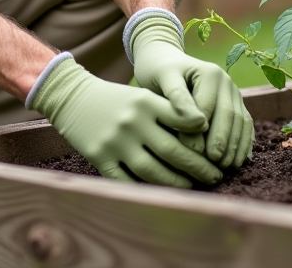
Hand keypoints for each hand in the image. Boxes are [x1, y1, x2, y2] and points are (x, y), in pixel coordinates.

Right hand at [28, 55, 222, 187]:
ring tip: (193, 186)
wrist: (73, 97)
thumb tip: (204, 129)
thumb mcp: (143, 96)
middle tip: (216, 176)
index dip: (204, 139)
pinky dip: (146, 190)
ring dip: (177, 183)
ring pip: (152, 171)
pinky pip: (127, 181)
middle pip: (173, 151)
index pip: (183, 121)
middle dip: (198, 167)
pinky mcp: (100, 158)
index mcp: (146, 101)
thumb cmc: (116, 99)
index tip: (218, 151)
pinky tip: (162, 194)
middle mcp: (132, 121)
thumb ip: (170, 111)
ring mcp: (115, 142)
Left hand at [128, 13, 253, 169]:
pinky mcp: (236, 105)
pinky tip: (236, 162)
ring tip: (225, 168)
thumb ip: (178, 97)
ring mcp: (234, 93)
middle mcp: (226, 81)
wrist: (164, 62)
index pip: (207, 108)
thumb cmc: (159, 72)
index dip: (201, 132)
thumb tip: (198, 124)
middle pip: (229, 115)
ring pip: (240, 122)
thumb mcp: (163, 79)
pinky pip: (244, 126)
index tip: (192, 154)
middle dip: (223, 142)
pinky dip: (242, 144)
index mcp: (210, 73)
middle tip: (213, 164)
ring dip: (235, 146)